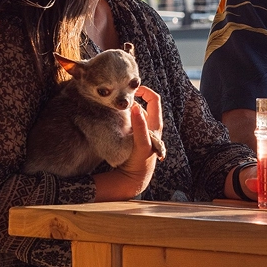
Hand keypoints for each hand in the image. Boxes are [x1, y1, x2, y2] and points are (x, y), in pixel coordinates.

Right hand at [96, 86, 162, 200]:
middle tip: (117, 99)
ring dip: (124, 108)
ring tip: (112, 107)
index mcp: (155, 123)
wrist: (133, 177)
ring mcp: (141, 129)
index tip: (132, 90)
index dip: (145, 91)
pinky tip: (111, 116)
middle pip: (142, 103)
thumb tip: (136, 107)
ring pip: (133, 111)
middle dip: (131, 99)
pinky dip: (120, 116)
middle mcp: (149, 124)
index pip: (154, 99)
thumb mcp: (142, 144)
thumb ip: (140, 126)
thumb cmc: (140, 161)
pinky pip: (126, 120)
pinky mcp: (132, 134)